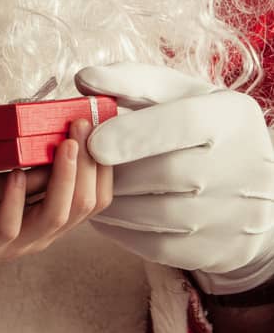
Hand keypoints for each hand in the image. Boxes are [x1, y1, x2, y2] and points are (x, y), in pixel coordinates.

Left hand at [0, 119, 111, 269]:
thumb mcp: (13, 187)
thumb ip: (35, 167)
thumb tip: (54, 125)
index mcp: (53, 218)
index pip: (96, 198)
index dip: (102, 165)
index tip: (100, 129)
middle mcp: (43, 233)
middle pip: (83, 204)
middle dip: (88, 163)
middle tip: (82, 126)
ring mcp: (17, 243)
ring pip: (54, 216)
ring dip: (63, 178)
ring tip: (63, 146)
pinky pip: (9, 226)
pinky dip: (15, 199)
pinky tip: (15, 174)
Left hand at [74, 62, 273, 293]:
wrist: (247, 186)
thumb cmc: (198, 130)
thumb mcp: (177, 95)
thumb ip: (132, 81)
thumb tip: (85, 81)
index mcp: (231, 118)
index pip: (183, 123)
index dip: (133, 133)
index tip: (92, 140)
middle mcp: (242, 168)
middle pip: (167, 173)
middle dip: (117, 170)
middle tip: (86, 164)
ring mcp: (233, 215)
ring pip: (157, 215)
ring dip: (113, 201)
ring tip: (92, 185)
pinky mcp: (215, 250)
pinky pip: (157, 246)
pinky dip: (121, 230)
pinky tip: (105, 213)